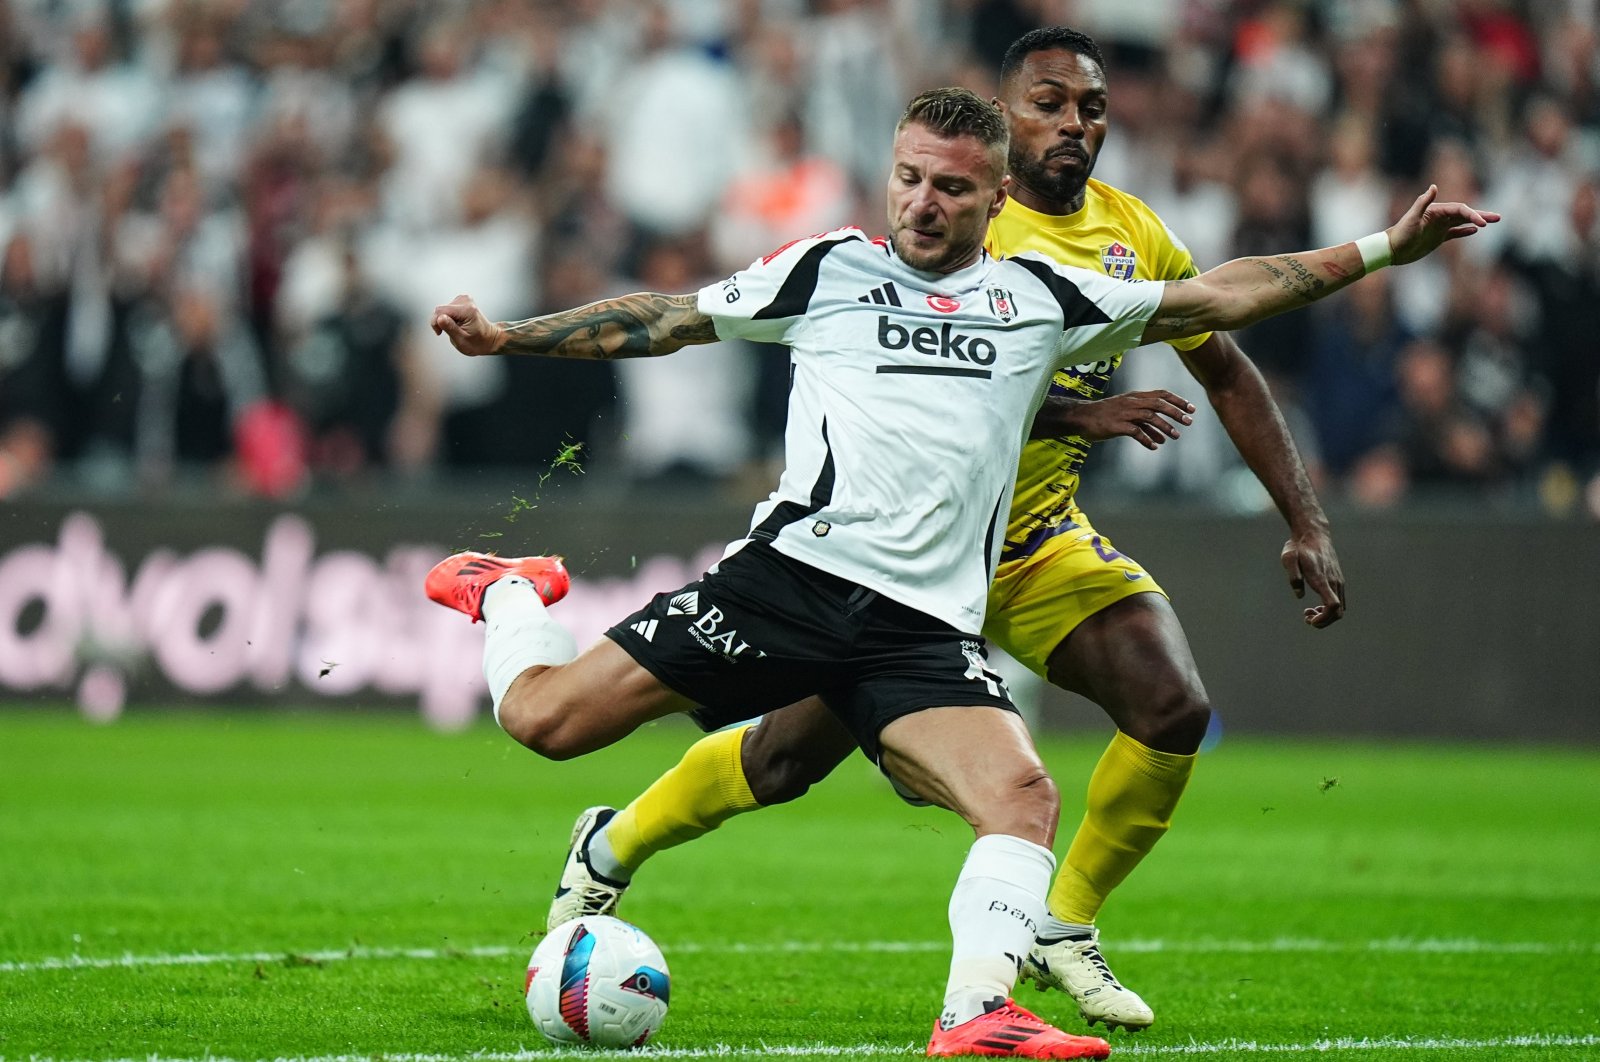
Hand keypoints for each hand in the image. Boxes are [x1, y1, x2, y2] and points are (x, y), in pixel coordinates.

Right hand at [431, 294, 504, 355]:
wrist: (489, 338)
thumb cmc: (478, 342)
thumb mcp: (462, 340)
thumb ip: (450, 328)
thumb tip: (439, 318)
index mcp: (467, 310)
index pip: (440, 311)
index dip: (435, 323)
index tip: (439, 333)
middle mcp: (466, 300)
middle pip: (441, 309)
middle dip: (441, 322)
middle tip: (449, 332)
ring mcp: (464, 298)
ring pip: (443, 309)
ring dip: (445, 320)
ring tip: (456, 328)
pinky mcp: (462, 299)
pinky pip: (447, 308)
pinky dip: (449, 317)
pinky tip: (457, 323)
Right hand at [1036, 390, 1195, 448]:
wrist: (1081, 417)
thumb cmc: (1105, 416)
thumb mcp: (1126, 413)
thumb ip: (1145, 423)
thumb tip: (1163, 437)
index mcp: (1135, 397)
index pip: (1161, 394)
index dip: (1178, 400)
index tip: (1191, 408)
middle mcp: (1132, 402)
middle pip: (1159, 404)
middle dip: (1176, 413)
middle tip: (1188, 422)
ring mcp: (1124, 414)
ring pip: (1150, 417)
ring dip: (1164, 427)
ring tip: (1175, 436)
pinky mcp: (1116, 425)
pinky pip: (1135, 432)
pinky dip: (1146, 439)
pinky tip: (1153, 446)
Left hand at [1281, 528, 1344, 628]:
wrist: (1313, 534)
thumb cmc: (1298, 547)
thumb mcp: (1289, 558)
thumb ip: (1294, 576)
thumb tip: (1299, 595)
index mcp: (1321, 579)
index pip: (1333, 606)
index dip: (1324, 618)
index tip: (1310, 619)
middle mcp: (1334, 582)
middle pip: (1338, 613)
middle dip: (1323, 621)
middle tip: (1306, 617)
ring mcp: (1338, 581)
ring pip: (1340, 609)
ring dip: (1325, 616)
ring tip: (1308, 611)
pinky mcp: (1338, 580)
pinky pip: (1339, 601)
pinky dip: (1329, 609)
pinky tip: (1316, 606)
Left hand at [1386, 186, 1500, 265]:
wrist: (1391, 249)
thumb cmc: (1400, 233)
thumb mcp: (1411, 218)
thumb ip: (1423, 202)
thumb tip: (1434, 186)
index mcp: (1436, 210)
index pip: (1460, 210)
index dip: (1472, 215)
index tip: (1482, 224)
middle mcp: (1440, 217)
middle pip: (1465, 213)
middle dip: (1481, 215)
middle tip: (1498, 218)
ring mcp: (1440, 227)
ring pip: (1463, 222)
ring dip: (1477, 221)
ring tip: (1492, 222)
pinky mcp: (1438, 238)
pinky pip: (1455, 232)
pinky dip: (1465, 231)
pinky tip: (1475, 231)